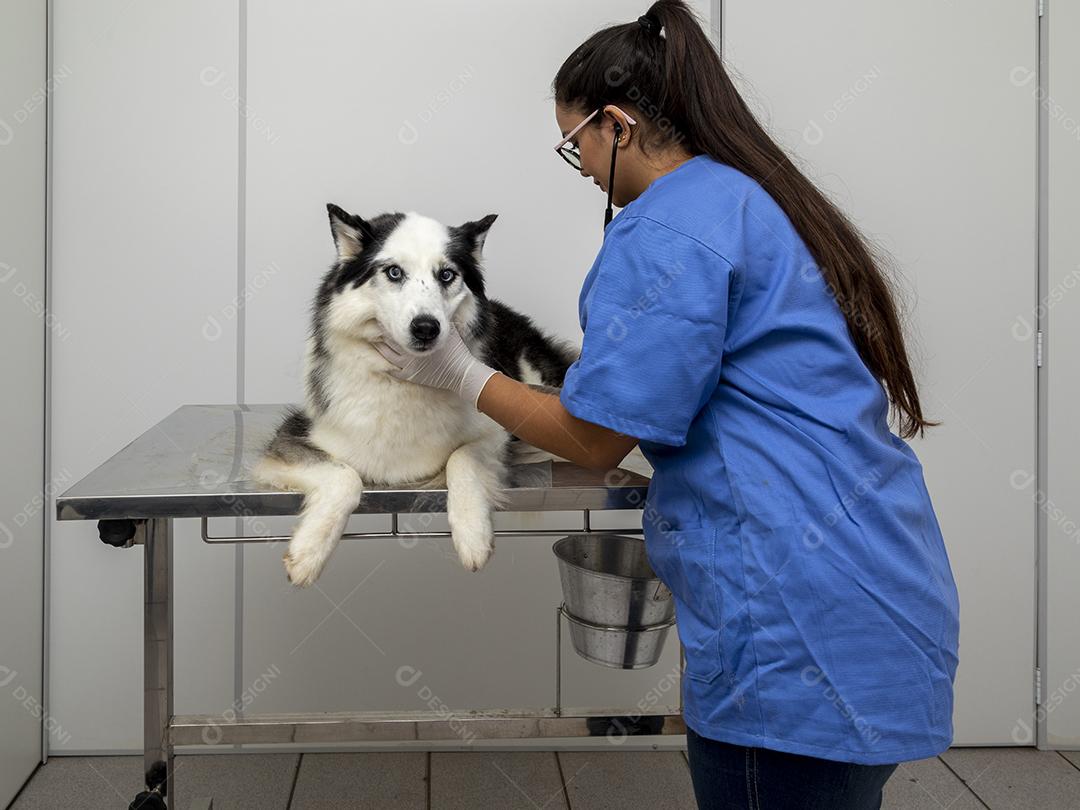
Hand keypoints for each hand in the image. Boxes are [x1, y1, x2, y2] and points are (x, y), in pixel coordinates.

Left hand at [373, 322, 498, 407]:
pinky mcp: (410, 376)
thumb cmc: (456, 350)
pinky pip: (391, 370)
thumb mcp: (449, 329)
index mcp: (417, 339)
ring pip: (386, 354)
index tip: (383, 314)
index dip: (388, 321)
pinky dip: (385, 363)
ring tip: (374, 339)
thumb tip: (437, 304)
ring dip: (380, 346)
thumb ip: (439, 318)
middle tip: (374, 325)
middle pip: (388, 340)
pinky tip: (380, 358)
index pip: (396, 328)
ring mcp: (408, 366)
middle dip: (381, 332)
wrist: (461, 373)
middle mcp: (409, 352)